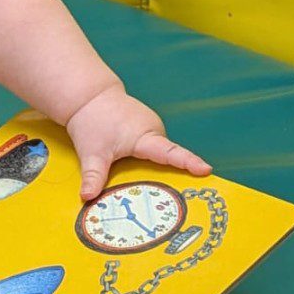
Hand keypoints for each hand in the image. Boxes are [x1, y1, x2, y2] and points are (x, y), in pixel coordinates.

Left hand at [67, 83, 210, 199]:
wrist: (89, 95)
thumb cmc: (92, 120)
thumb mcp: (91, 153)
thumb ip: (93, 176)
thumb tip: (87, 197)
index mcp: (144, 136)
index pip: (170, 153)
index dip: (188, 162)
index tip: (206, 170)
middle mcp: (153, 129)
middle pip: (167, 157)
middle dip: (173, 175)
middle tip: (177, 197)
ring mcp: (151, 126)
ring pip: (159, 153)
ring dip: (157, 166)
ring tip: (153, 184)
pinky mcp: (147, 126)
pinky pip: (154, 147)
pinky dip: (150, 158)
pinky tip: (141, 168)